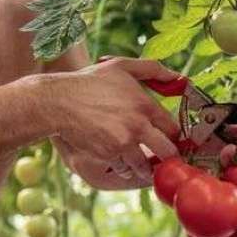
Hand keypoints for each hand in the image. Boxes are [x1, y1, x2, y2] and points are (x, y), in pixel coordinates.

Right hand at [36, 57, 180, 181]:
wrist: (59, 101)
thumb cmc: (89, 82)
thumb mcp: (121, 66)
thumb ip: (152, 69)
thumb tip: (177, 76)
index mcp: (145, 105)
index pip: (173, 129)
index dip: (173, 136)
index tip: (169, 139)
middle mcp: (138, 126)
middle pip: (168, 153)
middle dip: (166, 157)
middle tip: (161, 157)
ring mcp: (123, 143)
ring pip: (145, 166)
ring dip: (143, 166)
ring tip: (137, 160)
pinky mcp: (108, 155)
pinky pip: (123, 169)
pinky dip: (122, 167)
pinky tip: (117, 158)